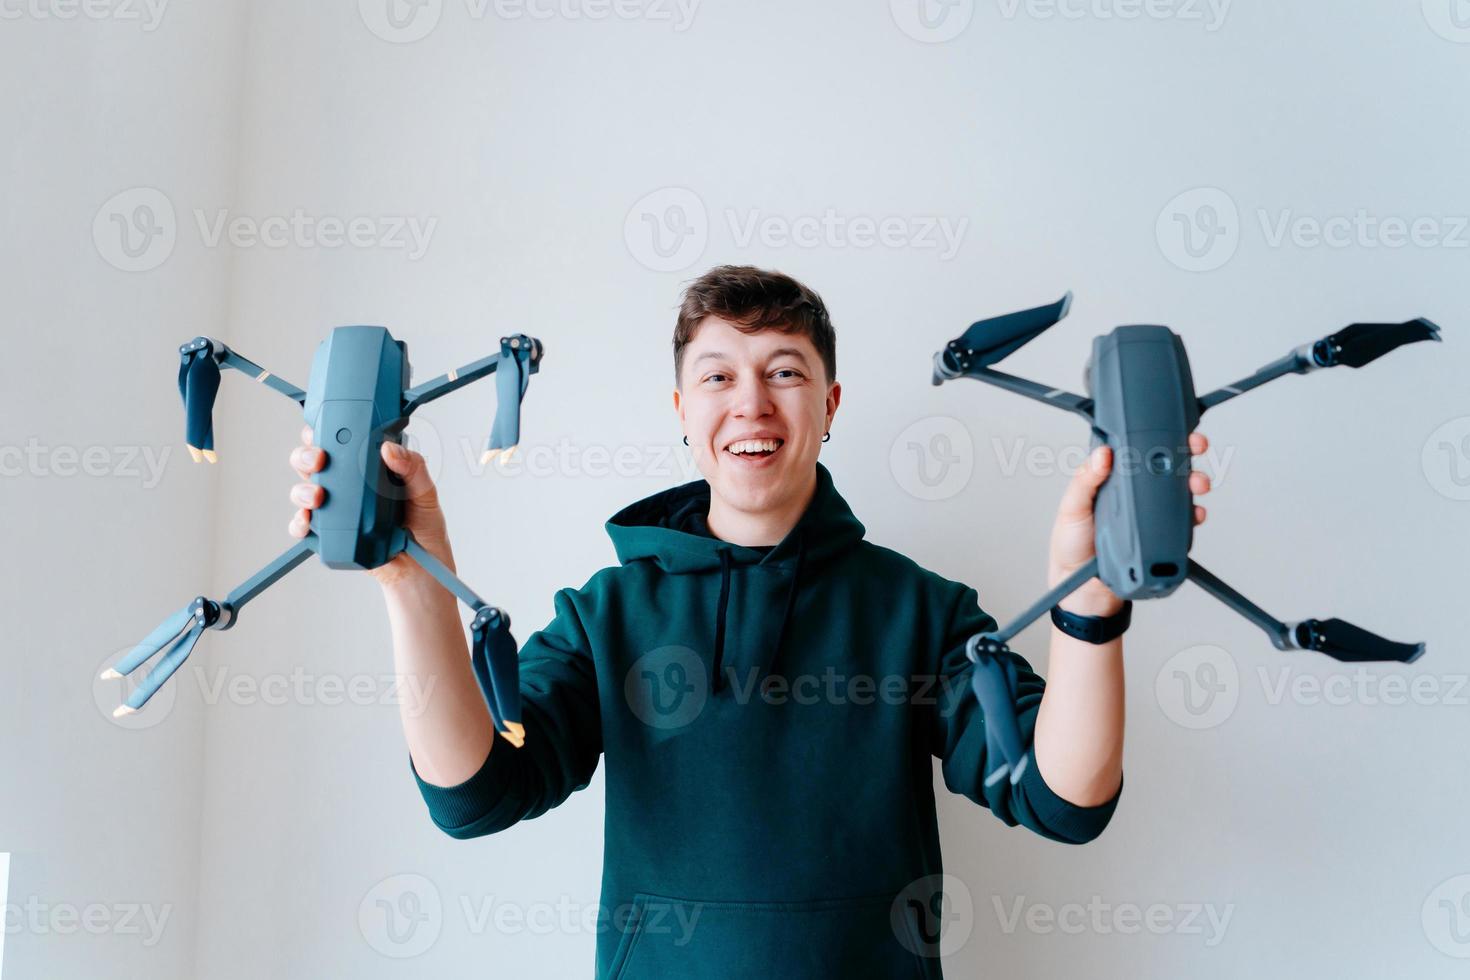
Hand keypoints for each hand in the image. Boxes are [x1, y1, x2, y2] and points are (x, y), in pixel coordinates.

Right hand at [287, 425, 455, 589]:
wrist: (421, 569)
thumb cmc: (424, 528)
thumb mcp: (425, 493)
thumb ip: (413, 468)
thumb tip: (388, 448)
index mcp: (367, 467)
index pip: (340, 440)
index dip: (325, 429)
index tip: (325, 427)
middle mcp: (347, 485)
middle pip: (313, 462)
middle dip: (306, 455)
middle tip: (319, 459)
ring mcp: (336, 509)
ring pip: (303, 491)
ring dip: (302, 490)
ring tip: (317, 496)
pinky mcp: (329, 535)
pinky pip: (303, 526)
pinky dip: (299, 523)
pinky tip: (307, 521)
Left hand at [1047, 433, 1212, 616]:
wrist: (1083, 589)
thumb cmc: (1071, 544)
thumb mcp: (1072, 508)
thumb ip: (1085, 481)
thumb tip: (1103, 453)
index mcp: (1112, 479)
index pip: (1137, 451)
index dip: (1155, 436)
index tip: (1170, 427)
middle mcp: (1134, 493)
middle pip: (1165, 466)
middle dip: (1186, 453)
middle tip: (1196, 448)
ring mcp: (1149, 514)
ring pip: (1178, 491)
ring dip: (1194, 482)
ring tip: (1198, 483)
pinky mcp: (1160, 535)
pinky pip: (1182, 521)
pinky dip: (1194, 515)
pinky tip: (1196, 514)